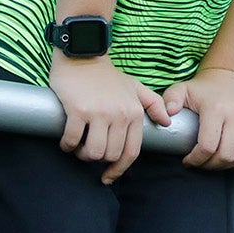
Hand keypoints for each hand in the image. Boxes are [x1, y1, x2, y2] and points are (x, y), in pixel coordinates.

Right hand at [49, 52, 170, 184]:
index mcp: (135, 113)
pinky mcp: (78, 110)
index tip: (108, 177)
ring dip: (82, 155)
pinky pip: (72, 140)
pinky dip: (67, 145)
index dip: (119, 169)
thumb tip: (168, 122)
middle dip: (97, 160)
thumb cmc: (108, 76)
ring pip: (93, 152)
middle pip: (110, 155)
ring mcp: (99, 113)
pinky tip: (66, 140)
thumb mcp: (135, 86)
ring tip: (78, 147)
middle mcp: (120, 115)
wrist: (84, 56)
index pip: (131, 151)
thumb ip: (153, 104)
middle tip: (88, 151)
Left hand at [162, 66, 233, 168]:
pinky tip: (228, 156)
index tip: (188, 160)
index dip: (196, 159)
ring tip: (213, 160)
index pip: (208, 146)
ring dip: (225, 165)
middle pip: (226, 155)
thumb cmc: (201, 89)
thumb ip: (169, 101)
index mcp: (217, 108)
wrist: (226, 78)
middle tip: (201, 162)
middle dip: (210, 165)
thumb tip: (167, 115)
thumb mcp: (180, 90)